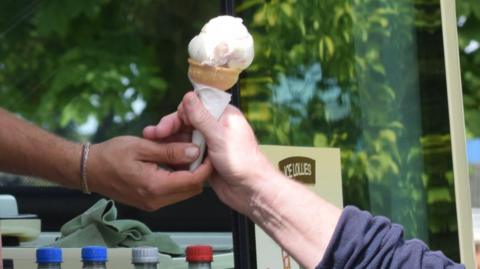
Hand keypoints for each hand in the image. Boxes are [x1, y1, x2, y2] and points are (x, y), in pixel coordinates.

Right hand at [87, 136, 211, 210]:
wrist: (89, 169)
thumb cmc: (111, 155)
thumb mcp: (142, 146)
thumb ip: (170, 151)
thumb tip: (194, 151)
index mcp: (155, 186)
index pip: (193, 181)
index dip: (205, 166)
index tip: (209, 150)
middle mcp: (156, 200)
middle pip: (193, 188)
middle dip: (199, 169)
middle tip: (197, 149)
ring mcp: (153, 203)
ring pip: (184, 191)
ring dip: (189, 174)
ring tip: (183, 153)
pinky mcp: (150, 202)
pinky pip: (173, 192)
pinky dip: (178, 178)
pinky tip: (172, 162)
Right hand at [144, 92, 276, 213]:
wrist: (250, 190)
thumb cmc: (242, 161)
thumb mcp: (218, 135)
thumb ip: (202, 116)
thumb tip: (189, 96)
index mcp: (224, 115)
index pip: (196, 106)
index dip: (179, 113)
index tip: (165, 125)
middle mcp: (217, 126)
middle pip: (188, 121)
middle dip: (170, 127)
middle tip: (153, 135)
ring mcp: (211, 142)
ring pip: (186, 137)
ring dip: (171, 140)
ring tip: (154, 145)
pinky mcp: (206, 157)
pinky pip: (188, 151)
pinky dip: (177, 153)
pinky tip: (165, 155)